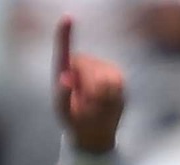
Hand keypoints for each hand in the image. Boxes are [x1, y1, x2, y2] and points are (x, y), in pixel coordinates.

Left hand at [52, 16, 124, 153]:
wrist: (93, 131)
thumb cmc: (72, 120)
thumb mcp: (63, 112)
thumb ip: (62, 97)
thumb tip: (65, 79)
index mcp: (64, 68)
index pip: (64, 48)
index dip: (64, 33)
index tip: (67, 17)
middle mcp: (83, 62)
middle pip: (90, 72)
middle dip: (89, 94)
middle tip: (86, 108)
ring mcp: (101, 67)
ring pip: (106, 80)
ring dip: (101, 99)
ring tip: (95, 107)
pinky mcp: (116, 74)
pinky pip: (117, 84)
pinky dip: (113, 98)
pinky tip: (108, 104)